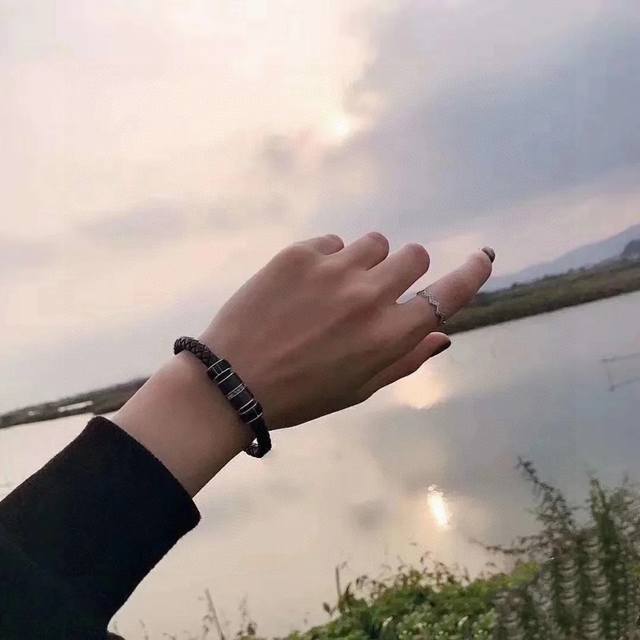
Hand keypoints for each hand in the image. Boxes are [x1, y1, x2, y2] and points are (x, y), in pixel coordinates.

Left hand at [200, 232, 493, 429]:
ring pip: (375, 242)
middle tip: (376, 288)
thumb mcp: (359, 389)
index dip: (472, 273)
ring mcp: (335, 270)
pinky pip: (334, 241)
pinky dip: (329, 258)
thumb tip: (443, 336)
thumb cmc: (301, 395)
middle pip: (414, 256)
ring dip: (366, 261)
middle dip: (403, 270)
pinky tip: (304, 284)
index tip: (483, 256)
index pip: (449, 295)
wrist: (231, 381)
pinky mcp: (300, 254)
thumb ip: (406, 360)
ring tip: (335, 286)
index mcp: (390, 335)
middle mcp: (370, 297)